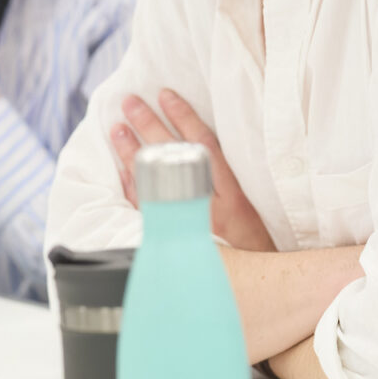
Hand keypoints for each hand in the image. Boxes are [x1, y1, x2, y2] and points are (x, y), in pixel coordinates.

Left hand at [109, 89, 275, 251]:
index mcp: (234, 194)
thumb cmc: (259, 243)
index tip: (165, 94)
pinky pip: (146, 209)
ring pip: (154, 181)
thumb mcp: (261, 208)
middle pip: (173, 157)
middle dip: (149, 125)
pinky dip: (133, 187)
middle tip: (129, 103)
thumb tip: (210, 143)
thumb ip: (239, 179)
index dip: (184, 116)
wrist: (255, 284)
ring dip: (132, 153)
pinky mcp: (173, 237)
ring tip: (116, 129)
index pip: (205, 145)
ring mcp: (187, 222)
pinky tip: (121, 170)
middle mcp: (209, 206)